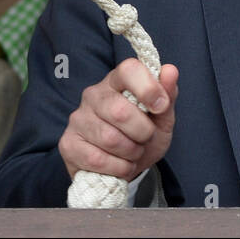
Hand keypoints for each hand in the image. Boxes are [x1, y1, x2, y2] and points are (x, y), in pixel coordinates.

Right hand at [59, 59, 178, 180]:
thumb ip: (167, 95)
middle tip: (145, 138)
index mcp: (117, 81)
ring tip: (132, 152)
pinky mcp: (68, 143)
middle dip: (143, 132)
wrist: (123, 169)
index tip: (161, 107)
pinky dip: (118, 168)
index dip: (148, 88)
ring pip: (110, 139)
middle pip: (120, 111)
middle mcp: (93, 94)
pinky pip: (97, 159)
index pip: (128, 70)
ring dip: (131, 153)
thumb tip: (171, 71)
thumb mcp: (161, 118)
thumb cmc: (141, 136)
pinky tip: (118, 164)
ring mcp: (78, 119)